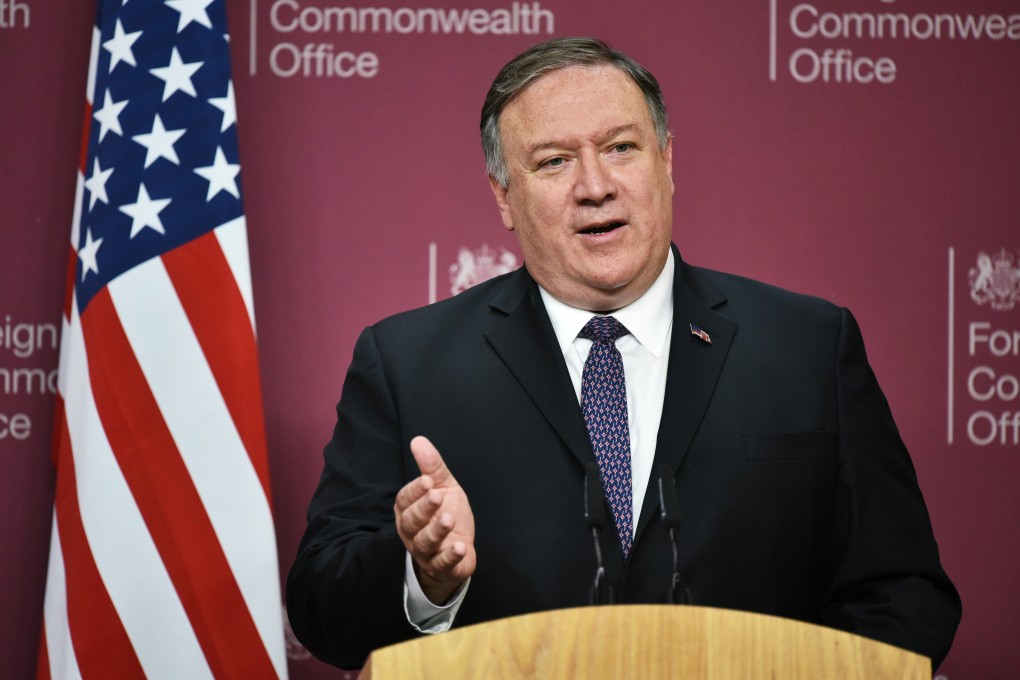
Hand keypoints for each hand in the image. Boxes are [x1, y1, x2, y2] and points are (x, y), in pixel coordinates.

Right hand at [394, 436, 475, 603]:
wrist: (458, 550)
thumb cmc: (447, 515)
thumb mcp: (444, 487)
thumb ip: (432, 467)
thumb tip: (418, 440)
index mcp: (409, 510)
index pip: (405, 500)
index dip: (415, 491)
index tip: (428, 480)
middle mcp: (412, 532)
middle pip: (411, 521)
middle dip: (424, 508)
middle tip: (438, 496)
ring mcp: (425, 551)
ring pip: (424, 542)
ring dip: (436, 531)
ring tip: (449, 520)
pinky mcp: (441, 567)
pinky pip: (441, 564)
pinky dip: (450, 556)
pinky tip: (461, 547)